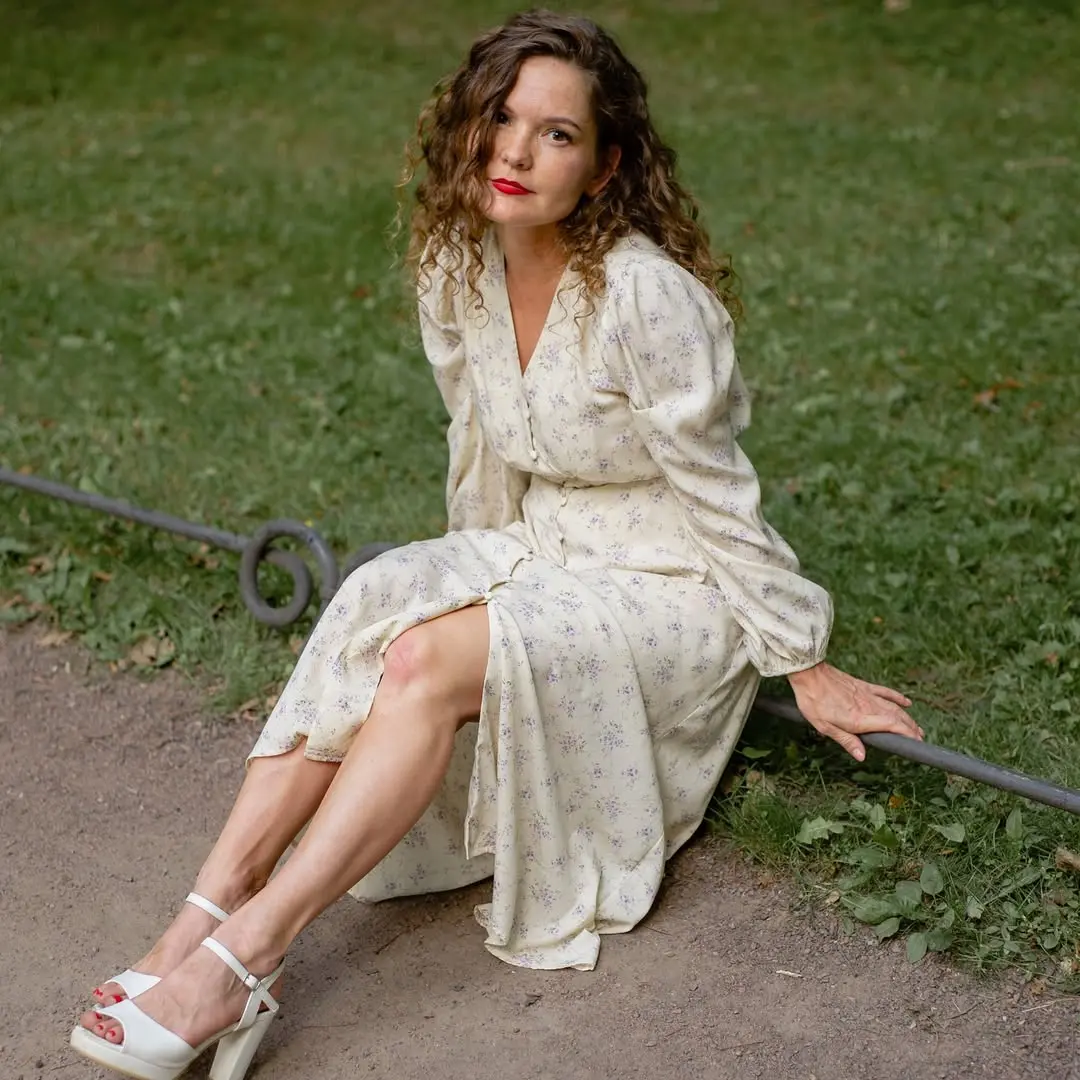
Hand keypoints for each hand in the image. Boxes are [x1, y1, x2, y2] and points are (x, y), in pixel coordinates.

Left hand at [786, 662, 923, 761]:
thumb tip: (862, 756)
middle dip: (911, 728)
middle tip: (921, 739)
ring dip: (907, 717)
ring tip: (917, 727)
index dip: (907, 734)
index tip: (917, 743)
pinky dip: (898, 698)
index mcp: (859, 719)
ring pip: (893, 707)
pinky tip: (907, 702)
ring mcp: (867, 694)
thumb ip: (846, 741)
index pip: (892, 726)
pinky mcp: (863, 685)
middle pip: (896, 717)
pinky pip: (885, 692)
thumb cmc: (813, 700)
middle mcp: (868, 706)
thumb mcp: (824, 726)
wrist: (809, 673)